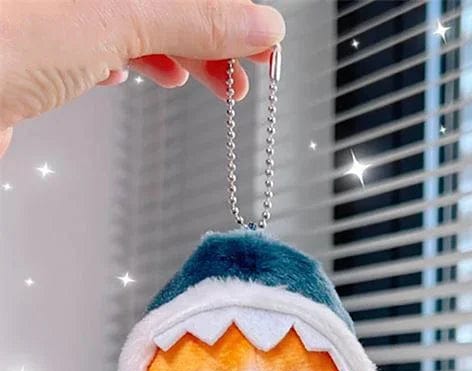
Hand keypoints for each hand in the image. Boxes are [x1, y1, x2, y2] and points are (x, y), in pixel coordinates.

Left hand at [0, 0, 285, 156]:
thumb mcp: (109, 17)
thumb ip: (191, 18)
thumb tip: (257, 22)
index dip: (226, 7)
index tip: (262, 38)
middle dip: (207, 34)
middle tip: (242, 72)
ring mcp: (47, 12)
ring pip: (128, 21)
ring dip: (174, 52)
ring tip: (205, 82)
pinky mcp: (29, 47)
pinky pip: (90, 42)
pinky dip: (121, 60)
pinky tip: (129, 74)